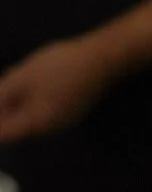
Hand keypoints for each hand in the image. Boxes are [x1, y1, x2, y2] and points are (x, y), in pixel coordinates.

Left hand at [0, 38, 115, 142]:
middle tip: (6, 82)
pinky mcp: (74, 108)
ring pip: (32, 114)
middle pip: (18, 124)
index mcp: (36, 124)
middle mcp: (50, 129)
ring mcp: (64, 119)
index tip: (0, 97)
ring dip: (20, 99)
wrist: (103, 57)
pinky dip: (36, 96)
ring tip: (18, 76)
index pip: (4, 134)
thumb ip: (3, 93)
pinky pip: (46, 108)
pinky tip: (37, 77)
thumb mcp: (24, 76)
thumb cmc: (61, 66)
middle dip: (6, 106)